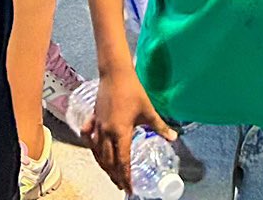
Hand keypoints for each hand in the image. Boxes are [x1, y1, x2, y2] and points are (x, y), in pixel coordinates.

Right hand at [85, 67, 176, 192]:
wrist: (115, 73)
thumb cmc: (133, 90)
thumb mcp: (148, 110)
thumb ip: (160, 126)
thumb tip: (173, 137)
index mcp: (121, 133)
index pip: (122, 161)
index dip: (126, 177)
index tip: (129, 188)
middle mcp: (106, 133)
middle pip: (108, 161)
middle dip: (115, 175)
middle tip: (121, 185)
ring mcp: (98, 126)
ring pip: (97, 152)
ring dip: (103, 165)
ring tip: (110, 174)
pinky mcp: (93, 118)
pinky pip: (89, 137)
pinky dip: (91, 146)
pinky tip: (94, 150)